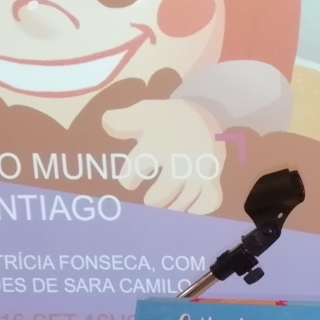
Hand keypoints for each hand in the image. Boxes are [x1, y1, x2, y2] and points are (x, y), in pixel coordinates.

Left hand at [105, 99, 223, 212]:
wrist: (208, 111)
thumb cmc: (170, 116)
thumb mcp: (145, 112)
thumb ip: (122, 121)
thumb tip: (105, 123)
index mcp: (158, 144)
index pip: (138, 168)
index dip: (129, 179)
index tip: (130, 183)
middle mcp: (180, 160)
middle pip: (164, 192)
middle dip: (154, 199)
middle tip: (150, 201)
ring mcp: (199, 170)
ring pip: (184, 199)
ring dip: (172, 207)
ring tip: (165, 208)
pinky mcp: (214, 176)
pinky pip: (209, 200)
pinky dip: (198, 208)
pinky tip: (189, 208)